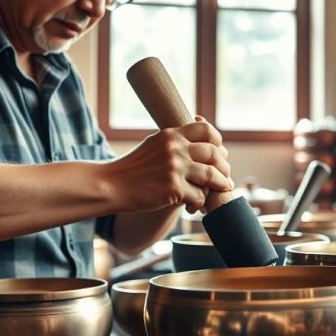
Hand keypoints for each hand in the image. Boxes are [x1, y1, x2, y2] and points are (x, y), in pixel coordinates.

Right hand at [107, 119, 232, 213]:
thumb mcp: (153, 144)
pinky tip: (193, 207)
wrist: (110, 185)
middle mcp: (174, 148)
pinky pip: (199, 196)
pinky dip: (200, 203)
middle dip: (223, 166)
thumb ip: (175, 140)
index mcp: (170, 134)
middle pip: (214, 154)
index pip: (206, 130)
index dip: (218, 142)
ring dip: (220, 184)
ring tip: (222, 188)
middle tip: (224, 176)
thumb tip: (201, 129)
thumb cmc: (133, 168)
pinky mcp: (173, 189)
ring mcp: (174, 168)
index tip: (219, 152)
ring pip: (211, 176)